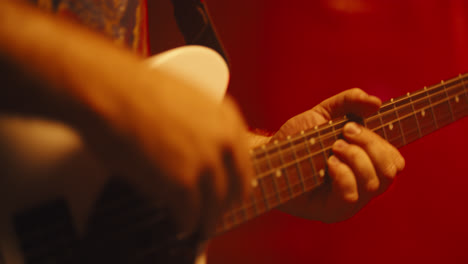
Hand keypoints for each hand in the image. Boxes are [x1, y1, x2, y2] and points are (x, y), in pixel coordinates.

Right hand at [81, 66, 253, 236]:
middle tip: (214, 213)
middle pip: (232, 187)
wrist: (110, 90)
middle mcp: (223, 141)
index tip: (231, 193)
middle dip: (223, 204)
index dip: (236, 183)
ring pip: (213, 205)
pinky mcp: (182, 184)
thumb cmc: (135, 89)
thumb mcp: (186, 99)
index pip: (243, 162)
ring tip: (199, 226)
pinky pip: (190, 214)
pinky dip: (185, 224)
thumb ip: (202, 125)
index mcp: (226, 117)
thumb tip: (197, 147)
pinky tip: (181, 225)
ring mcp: (205, 163)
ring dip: (206, 219)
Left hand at [274, 88, 404, 222]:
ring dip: (354, 159)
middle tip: (341, 136)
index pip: (394, 160)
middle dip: (369, 146)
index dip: (379, 141)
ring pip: (374, 183)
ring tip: (331, 150)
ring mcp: (350, 200)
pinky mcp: (333, 211)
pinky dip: (342, 175)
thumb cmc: (297, 139)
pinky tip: (328, 164)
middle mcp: (362, 183)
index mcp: (366, 163)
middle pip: (390, 170)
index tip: (349, 127)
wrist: (270, 157)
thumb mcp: (324, 113)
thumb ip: (349, 102)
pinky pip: (351, 196)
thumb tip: (376, 102)